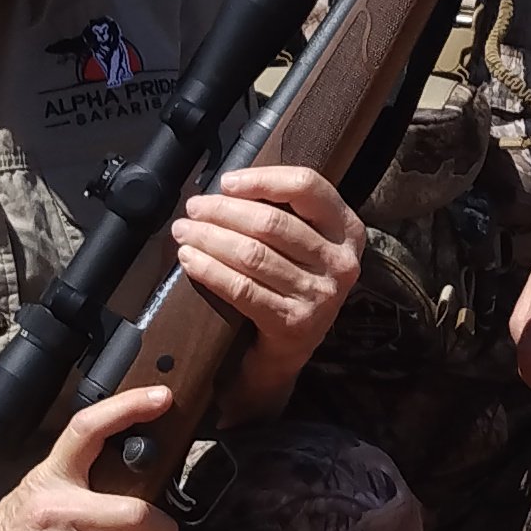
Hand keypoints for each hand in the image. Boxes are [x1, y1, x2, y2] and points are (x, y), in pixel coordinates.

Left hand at [172, 162, 365, 417]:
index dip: (262, 179)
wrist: (287, 351)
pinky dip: (210, 271)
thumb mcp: (301, 244)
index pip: (307, 187)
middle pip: (273, 222)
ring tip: (184, 232)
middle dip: (224, 211)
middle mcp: (341, 263)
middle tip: (193, 209)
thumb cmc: (288, 283)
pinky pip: (242, 289)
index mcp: (347, 231)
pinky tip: (189, 260)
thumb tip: (225, 187)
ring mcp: (320, 296)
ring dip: (210, 238)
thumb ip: (280, 211)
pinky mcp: (294, 324)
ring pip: (253, 255)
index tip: (225, 182)